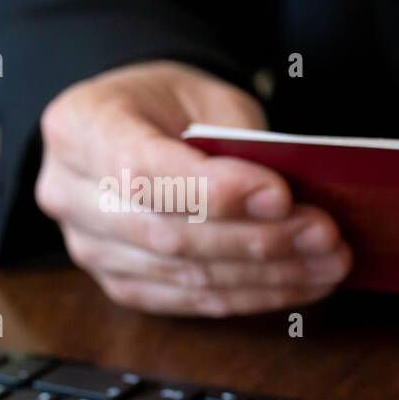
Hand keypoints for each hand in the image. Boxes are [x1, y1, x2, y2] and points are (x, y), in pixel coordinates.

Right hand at [36, 60, 350, 314]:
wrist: (137, 125)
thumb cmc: (174, 106)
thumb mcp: (206, 97)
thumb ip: (237, 140)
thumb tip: (288, 200)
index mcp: (79, 127)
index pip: (143, 170)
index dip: (216, 191)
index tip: (282, 195)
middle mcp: (68, 193)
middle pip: (170, 233)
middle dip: (259, 240)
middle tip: (326, 234)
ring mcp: (89, 248)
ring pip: (186, 276)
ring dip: (269, 275)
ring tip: (330, 262)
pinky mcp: (122, 285)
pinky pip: (192, 302)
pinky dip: (255, 296)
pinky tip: (304, 283)